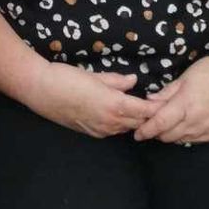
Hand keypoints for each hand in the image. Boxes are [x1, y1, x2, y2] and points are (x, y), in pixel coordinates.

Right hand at [31, 64, 156, 137]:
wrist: (41, 90)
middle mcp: (111, 122)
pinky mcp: (91, 133)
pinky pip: (112, 130)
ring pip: (126, 128)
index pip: (145, 111)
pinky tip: (116, 113)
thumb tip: (134, 81)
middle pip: (139, 123)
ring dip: (133, 120)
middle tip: (155, 105)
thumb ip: (117, 80)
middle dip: (147, 115)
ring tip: (138, 109)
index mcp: (115, 105)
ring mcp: (101, 130)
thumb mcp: (95, 75)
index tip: (167, 102)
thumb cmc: (67, 78)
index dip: (157, 108)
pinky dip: (119, 123)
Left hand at [134, 56, 208, 144]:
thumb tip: (149, 102)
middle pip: (168, 135)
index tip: (137, 133)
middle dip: (155, 132)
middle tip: (148, 125)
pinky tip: (180, 126)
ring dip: (169, 134)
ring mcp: (206, 130)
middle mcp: (196, 121)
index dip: (146, 130)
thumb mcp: (184, 77)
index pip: (160, 123)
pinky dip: (182, 136)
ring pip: (179, 140)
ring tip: (164, 124)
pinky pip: (192, 141)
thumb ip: (166, 93)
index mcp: (186, 104)